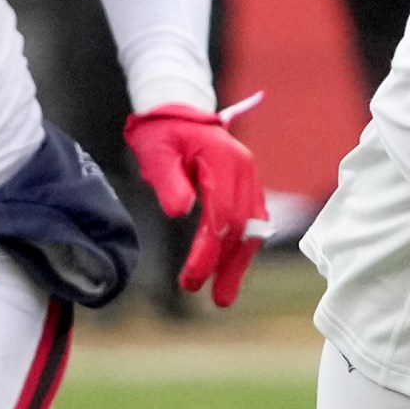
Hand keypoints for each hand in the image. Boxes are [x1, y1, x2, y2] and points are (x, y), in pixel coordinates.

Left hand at [123, 103, 266, 305]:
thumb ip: (168, 182)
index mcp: (223, 160)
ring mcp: (249, 176)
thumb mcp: (156, 153)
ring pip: (253, 227)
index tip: (193, 279)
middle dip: (228, 265)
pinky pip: (252, 220)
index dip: (209, 251)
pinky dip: (243, 246)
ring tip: (225, 295)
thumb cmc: (162, 132)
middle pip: (243, 226)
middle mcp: (244, 169)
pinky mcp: (247, 184)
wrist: (176, 109)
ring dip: (240, 262)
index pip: (220, 215)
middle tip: (214, 299)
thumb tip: (180, 213)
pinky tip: (233, 268)